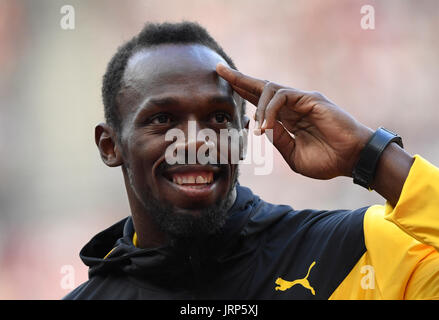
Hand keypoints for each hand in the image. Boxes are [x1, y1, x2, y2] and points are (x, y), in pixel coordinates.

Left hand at [216, 63, 373, 179]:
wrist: (352, 160)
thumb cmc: (327, 160)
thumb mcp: (293, 156)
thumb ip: (277, 140)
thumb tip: (260, 128)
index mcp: (287, 119)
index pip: (260, 101)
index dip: (243, 92)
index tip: (225, 86)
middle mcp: (292, 106)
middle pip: (260, 87)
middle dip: (239, 79)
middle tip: (219, 69)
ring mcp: (301, 100)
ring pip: (269, 89)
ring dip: (257, 107)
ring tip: (257, 129)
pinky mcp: (310, 98)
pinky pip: (282, 96)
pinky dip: (270, 110)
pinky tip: (266, 126)